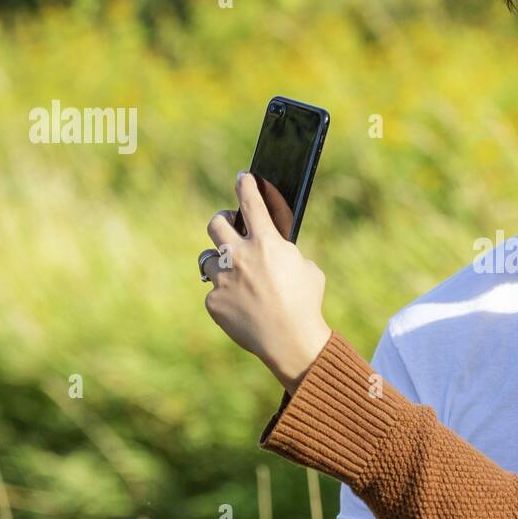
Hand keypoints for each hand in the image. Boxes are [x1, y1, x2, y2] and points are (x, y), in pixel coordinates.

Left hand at [200, 172, 331, 392]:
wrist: (291, 341)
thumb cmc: (306, 303)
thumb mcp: (308, 269)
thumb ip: (287, 254)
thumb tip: (276, 250)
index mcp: (267, 244)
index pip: (251, 203)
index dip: (246, 185)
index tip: (243, 177)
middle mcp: (240, 257)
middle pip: (215, 223)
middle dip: (221, 220)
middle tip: (228, 224)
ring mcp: (223, 280)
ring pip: (209, 258)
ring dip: (221, 262)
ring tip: (236, 276)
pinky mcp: (214, 302)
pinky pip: (215, 291)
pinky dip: (226, 296)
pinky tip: (242, 307)